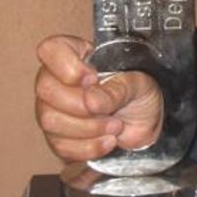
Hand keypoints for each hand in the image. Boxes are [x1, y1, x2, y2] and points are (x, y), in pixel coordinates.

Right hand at [34, 35, 163, 161]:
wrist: (149, 122)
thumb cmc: (141, 94)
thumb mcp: (137, 84)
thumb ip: (116, 89)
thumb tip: (91, 101)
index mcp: (77, 57)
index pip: (51, 49)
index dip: (66, 65)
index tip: (92, 78)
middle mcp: (58, 81)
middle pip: (46, 89)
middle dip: (82, 105)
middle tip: (109, 110)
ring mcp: (54, 110)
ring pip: (50, 120)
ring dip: (88, 128)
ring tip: (115, 126)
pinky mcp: (59, 137)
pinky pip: (61, 145)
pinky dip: (88, 147)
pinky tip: (108, 141)